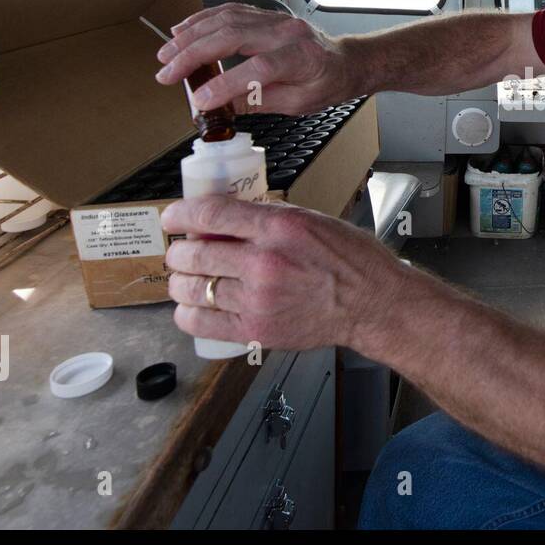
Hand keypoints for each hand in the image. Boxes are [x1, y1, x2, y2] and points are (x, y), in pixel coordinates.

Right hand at [154, 4, 355, 114]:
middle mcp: (286, 32)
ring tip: (167, 52)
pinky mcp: (265, 15)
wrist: (345, 61)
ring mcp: (275, 19)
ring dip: (191, 34)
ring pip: (226, 19)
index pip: (258, 68)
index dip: (226, 84)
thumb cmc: (326, 84)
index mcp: (301, 58)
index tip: (201, 101)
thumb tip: (220, 108)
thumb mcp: (298, 103)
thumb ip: (259, 101)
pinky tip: (183, 31)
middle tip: (167, 72)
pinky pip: (229, 11)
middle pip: (233, 36)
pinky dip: (202, 20)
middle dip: (194, 54)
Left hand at [161, 195, 402, 351]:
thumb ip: (266, 216)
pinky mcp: (255, 330)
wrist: (372, 304)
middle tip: (185, 251)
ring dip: (182, 281)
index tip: (172, 218)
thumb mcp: (312, 219)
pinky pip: (199, 322)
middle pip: (192, 253)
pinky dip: (188, 313)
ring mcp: (257, 300)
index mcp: (278, 228)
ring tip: (189, 278)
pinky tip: (195, 305)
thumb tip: (227, 215)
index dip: (179, 214)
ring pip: (190, 288)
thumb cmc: (350, 261)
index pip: (208, 214)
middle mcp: (263, 263)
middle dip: (180, 251)